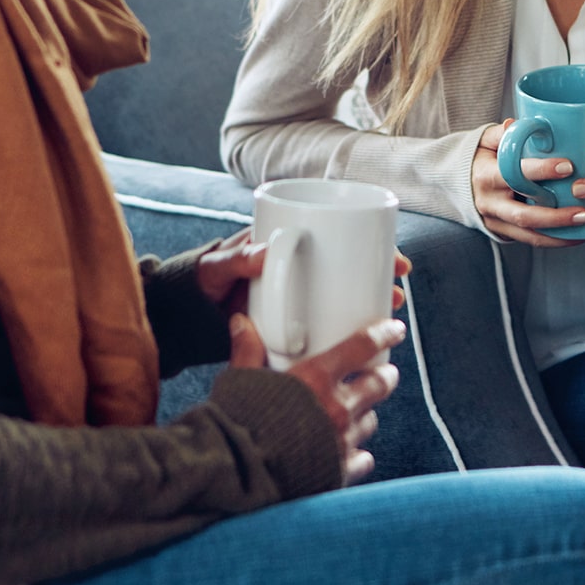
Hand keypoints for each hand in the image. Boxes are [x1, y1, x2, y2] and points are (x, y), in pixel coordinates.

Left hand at [197, 230, 411, 316]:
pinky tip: (367, 345)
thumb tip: (267, 251)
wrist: (185, 315)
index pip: (343, 238)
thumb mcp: (218, 267)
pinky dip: (349, 331)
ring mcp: (301, 295)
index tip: (393, 259)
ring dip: (372, 305)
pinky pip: (330, 322)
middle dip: (382, 278)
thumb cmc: (203, 282)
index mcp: (289, 244)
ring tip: (389, 315)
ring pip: (348, 296)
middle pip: (354, 269)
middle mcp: (303, 268)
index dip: (375, 247)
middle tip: (399, 291)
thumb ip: (237, 258)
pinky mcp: (295, 322)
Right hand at [228, 311, 405, 484]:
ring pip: (370, 420)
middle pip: (379, 384)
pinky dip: (357, 453)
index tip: (393, 330)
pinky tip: (347, 450)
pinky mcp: (340, 471)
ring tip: (357, 411)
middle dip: (385, 376)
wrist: (237, 477)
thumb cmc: (237, 427)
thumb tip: (242, 324)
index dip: (383, 335)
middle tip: (384, 372)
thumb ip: (247, 351)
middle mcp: (336, 408)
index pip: (363, 346)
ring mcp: (341, 441)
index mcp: (315, 379)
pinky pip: (362, 458)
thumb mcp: (240, 382)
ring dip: (366, 413)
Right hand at [473, 121, 584, 246]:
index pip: (515, 174)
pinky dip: (555, 240)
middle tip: (584, 211)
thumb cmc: (480, 157)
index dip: (541, 171)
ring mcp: (496, 221)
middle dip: (556, 216)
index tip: (568, 166)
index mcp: (486, 176)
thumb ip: (502, 133)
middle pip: (524, 215)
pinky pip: (530, 240)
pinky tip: (578, 235)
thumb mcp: (485, 141)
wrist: (457, 184)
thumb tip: (515, 124)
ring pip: (529, 234)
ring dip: (560, 233)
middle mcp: (490, 203)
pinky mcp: (502, 233)